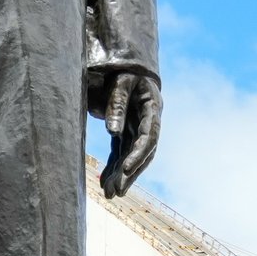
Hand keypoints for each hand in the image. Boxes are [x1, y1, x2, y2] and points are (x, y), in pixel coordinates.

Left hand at [100, 74, 161, 198]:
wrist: (124, 61)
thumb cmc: (122, 68)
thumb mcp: (120, 82)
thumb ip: (117, 104)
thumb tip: (113, 132)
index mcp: (152, 108)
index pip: (148, 137)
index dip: (138, 155)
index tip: (124, 171)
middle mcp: (148, 121)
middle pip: (142, 152)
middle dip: (129, 173)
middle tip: (116, 192)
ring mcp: (137, 127)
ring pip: (131, 156)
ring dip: (121, 175)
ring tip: (109, 194)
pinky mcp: (126, 131)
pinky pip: (120, 153)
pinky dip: (113, 168)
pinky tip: (104, 184)